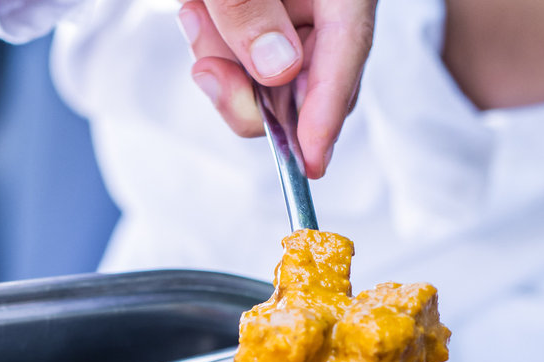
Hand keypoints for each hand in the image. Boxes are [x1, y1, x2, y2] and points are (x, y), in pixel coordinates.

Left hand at [177, 0, 376, 176]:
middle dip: (250, 93)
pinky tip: (198, 12)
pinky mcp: (268, 24)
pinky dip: (215, 48)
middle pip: (306, 80)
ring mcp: (298, 16)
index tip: (310, 163)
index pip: (348, 50)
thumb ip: (251, 10)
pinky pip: (245, 61)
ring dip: (222, 64)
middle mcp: (327, 6)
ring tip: (196, 13)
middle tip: (209, 73)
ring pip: (268, 78)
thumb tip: (276, 70)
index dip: (328, 114)